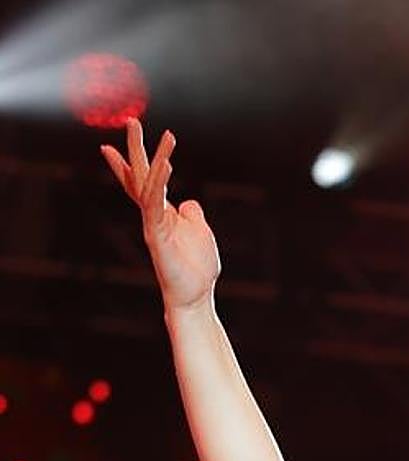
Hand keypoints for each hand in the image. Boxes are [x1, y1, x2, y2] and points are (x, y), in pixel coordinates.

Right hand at [100, 119, 219, 312]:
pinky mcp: (157, 234)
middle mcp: (153, 215)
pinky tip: (166, 164)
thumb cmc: (196, 268)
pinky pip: (156, 204)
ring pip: (148, 185)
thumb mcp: (199, 232)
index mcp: (163, 213)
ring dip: (154, 158)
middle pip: (140, 176)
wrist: (195, 295)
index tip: (114, 142)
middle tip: (132, 121)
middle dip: (135, 149)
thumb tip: (189, 202)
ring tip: (159, 135)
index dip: (130, 162)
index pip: (143, 182)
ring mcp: (153, 224)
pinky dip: (161, 183)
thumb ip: (192, 215)